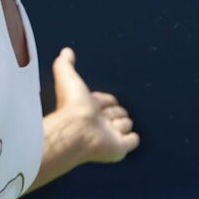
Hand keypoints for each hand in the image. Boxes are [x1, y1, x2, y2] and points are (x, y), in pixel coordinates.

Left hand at [52, 47, 140, 162]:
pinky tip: (125, 135)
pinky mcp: (119, 146)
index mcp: (87, 107)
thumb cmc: (72, 105)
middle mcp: (98, 122)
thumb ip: (65, 63)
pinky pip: (132, 141)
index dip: (105, 98)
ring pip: (126, 124)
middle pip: (117, 111)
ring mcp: (109, 135)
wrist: (77, 129)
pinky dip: (131, 138)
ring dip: (122, 121)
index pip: (105, 100)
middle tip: (104, 113)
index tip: (100, 100)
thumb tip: (66, 51)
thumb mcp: (67, 76)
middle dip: (115, 110)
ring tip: (110, 124)